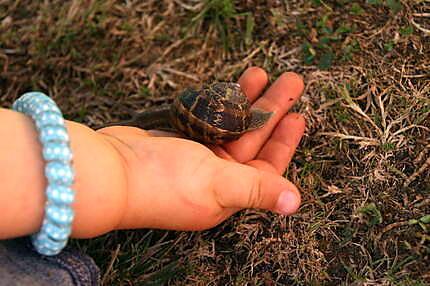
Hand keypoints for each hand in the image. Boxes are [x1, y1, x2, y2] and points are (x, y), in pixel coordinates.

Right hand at [98, 67, 304, 230]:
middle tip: (289, 82)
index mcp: (229, 194)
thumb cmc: (161, 183)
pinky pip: (209, 119)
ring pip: (230, 125)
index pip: (267, 166)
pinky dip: (220, 104)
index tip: (297, 114)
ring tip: (261, 73)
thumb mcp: (217, 184)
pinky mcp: (179, 141)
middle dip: (270, 110)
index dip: (285, 141)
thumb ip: (257, 189)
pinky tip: (232, 87)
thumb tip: (295, 204)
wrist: (107, 171)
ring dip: (247, 101)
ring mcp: (195, 158)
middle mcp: (215, 178)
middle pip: (252, 139)